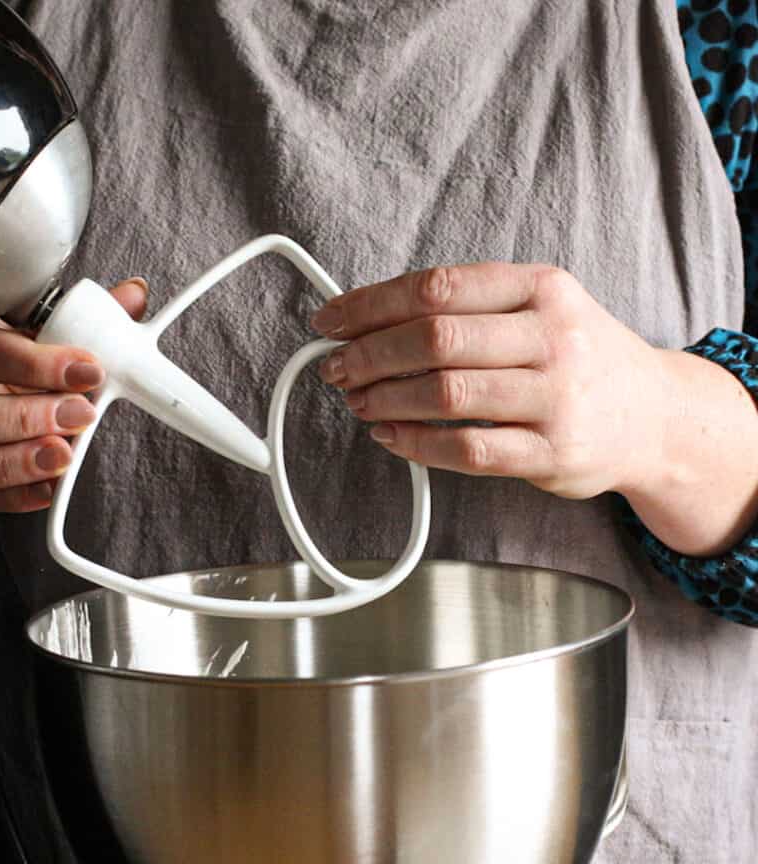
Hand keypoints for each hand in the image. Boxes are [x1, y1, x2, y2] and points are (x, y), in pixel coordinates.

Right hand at [0, 278, 148, 512]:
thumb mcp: (32, 334)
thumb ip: (80, 320)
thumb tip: (133, 295)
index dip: (37, 363)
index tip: (89, 369)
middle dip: (26, 417)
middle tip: (80, 414)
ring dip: (15, 462)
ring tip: (62, 456)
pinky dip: (12, 497)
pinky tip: (48, 487)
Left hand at [311, 262, 757, 555]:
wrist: (656, 417)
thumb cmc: (579, 358)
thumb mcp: (542, 309)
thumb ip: (470, 309)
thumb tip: (369, 320)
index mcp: (542, 288)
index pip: (437, 288)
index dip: (371, 305)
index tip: (329, 320)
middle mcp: (553, 336)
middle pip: (435, 338)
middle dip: (369, 354)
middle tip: (335, 368)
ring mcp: (557, 397)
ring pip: (446, 393)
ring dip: (384, 399)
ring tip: (358, 402)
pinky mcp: (552, 453)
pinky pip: (466, 449)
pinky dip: (415, 444)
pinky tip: (390, 436)